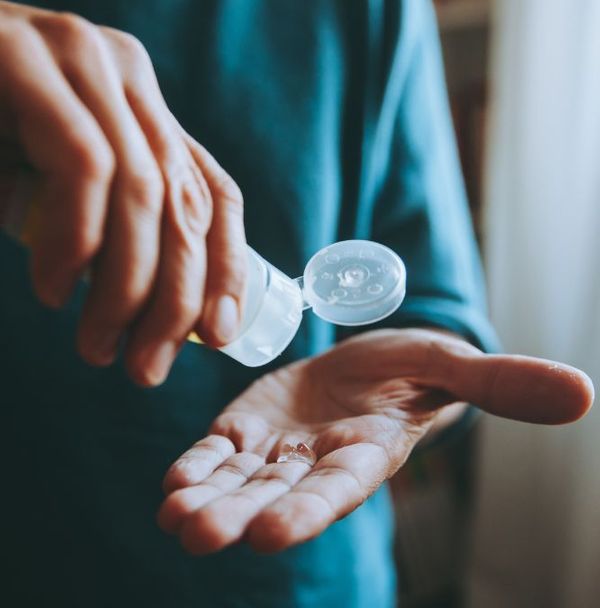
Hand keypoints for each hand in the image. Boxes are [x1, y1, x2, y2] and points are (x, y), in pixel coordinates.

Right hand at [0, 2, 246, 384]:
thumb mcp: (65, 195)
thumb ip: (115, 228)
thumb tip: (161, 312)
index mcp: (147, 110)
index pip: (216, 194)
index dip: (228, 268)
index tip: (219, 336)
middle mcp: (127, 78)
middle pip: (187, 203)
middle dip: (176, 301)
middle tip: (147, 368)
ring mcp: (83, 60)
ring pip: (144, 195)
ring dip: (126, 290)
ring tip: (97, 346)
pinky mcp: (26, 58)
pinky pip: (83, 169)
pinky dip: (75, 242)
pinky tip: (54, 290)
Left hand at [158, 329, 593, 552]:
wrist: (363, 363)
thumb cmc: (412, 367)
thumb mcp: (451, 366)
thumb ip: (501, 384)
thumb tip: (582, 392)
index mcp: (366, 452)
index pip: (338, 487)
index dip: (308, 508)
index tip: (270, 532)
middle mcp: (317, 461)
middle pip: (277, 495)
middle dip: (240, 516)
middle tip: (199, 537)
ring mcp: (278, 449)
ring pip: (238, 482)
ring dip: (206, 500)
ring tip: (174, 519)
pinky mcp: (248, 429)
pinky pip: (219, 454)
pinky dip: (196, 469)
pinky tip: (171, 485)